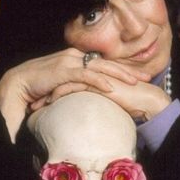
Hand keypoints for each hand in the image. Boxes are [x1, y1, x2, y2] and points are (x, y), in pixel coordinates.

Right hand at [0, 48, 150, 141]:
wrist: (17, 84)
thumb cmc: (37, 86)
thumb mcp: (60, 84)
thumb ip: (74, 85)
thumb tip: (86, 94)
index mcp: (75, 58)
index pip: (102, 63)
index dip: (121, 69)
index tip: (137, 77)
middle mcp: (74, 56)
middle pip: (106, 63)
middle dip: (127, 70)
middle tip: (146, 78)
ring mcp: (69, 62)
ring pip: (100, 67)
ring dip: (119, 74)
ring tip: (135, 82)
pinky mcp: (63, 70)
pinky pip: (85, 75)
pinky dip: (99, 81)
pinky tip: (111, 87)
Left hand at [44, 76, 171, 121]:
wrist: (145, 100)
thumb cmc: (130, 101)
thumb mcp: (106, 99)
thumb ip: (94, 97)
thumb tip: (83, 108)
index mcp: (92, 73)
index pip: (66, 77)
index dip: (52, 87)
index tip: (41, 99)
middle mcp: (91, 71)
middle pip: (61, 77)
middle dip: (46, 89)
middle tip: (34, 101)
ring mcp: (92, 74)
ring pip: (63, 80)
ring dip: (48, 93)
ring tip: (37, 105)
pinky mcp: (95, 82)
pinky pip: (72, 86)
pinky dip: (59, 94)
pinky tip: (51, 103)